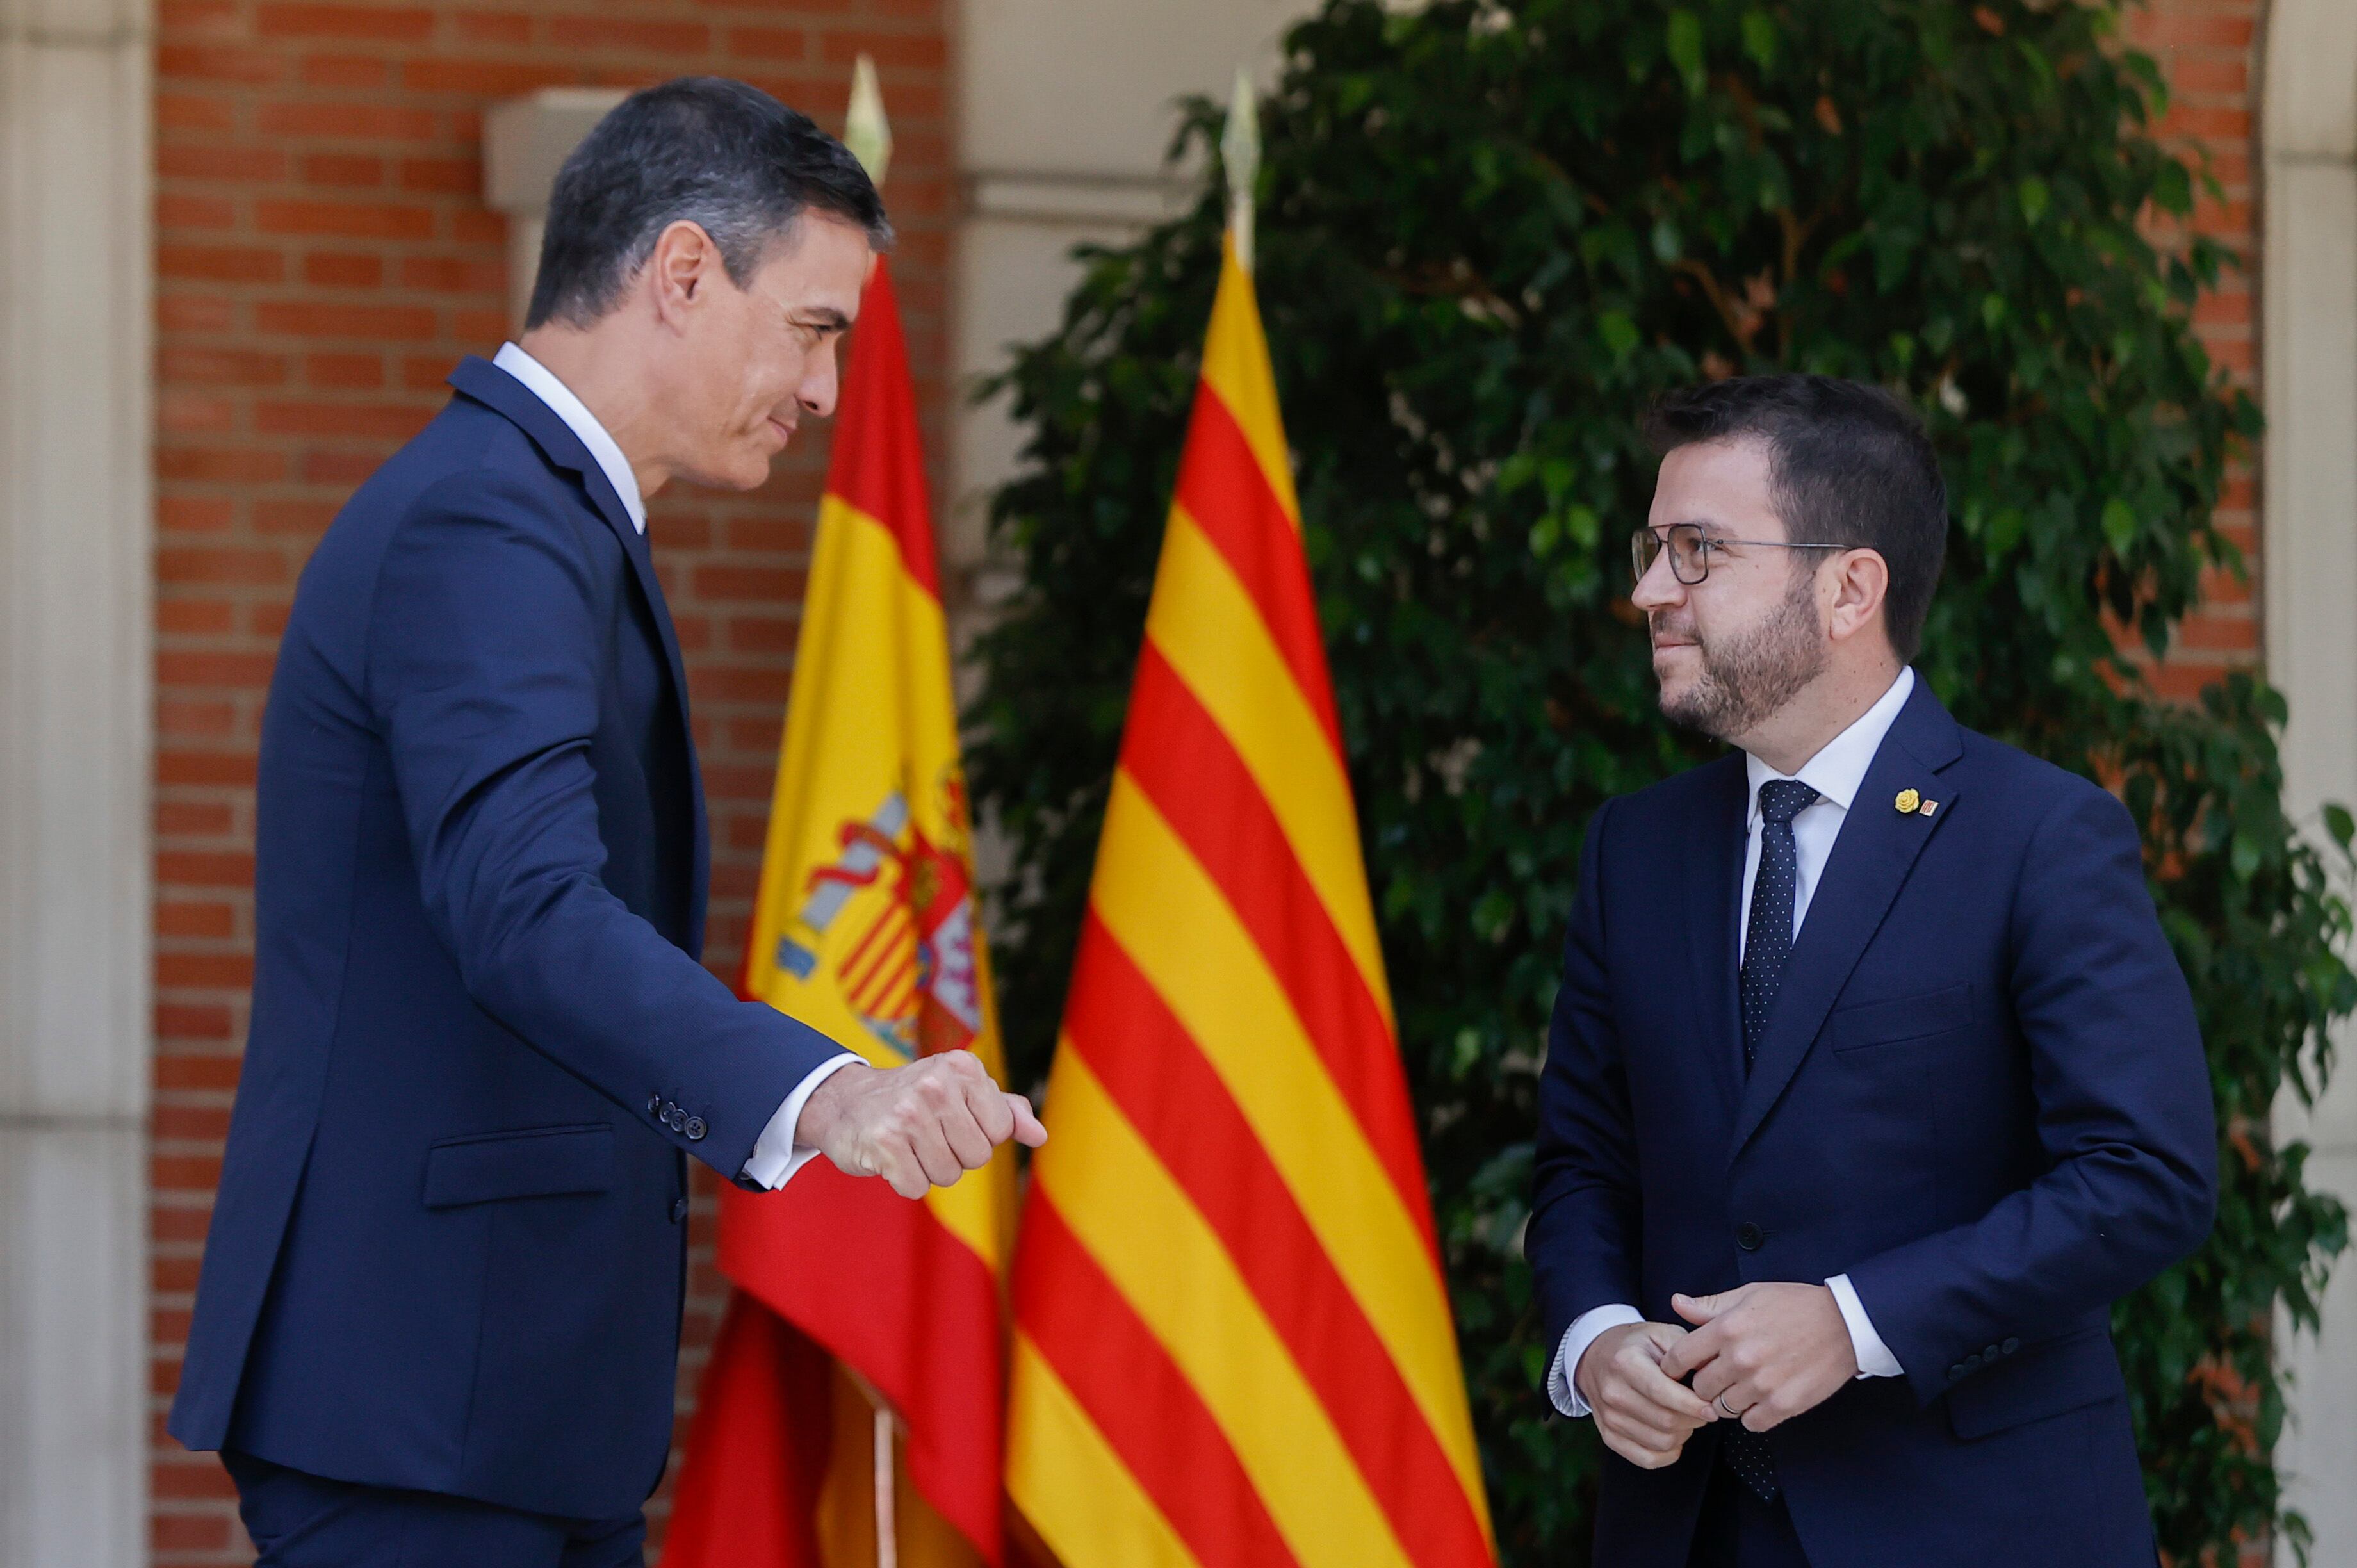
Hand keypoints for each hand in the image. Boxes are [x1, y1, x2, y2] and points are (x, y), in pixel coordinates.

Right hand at [795, 1052, 1045, 1198]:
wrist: (845, 1102)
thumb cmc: (914, 1099)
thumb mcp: (961, 1091)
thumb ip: (1005, 1110)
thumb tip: (1039, 1135)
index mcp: (963, 1067)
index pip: (1000, 1131)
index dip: (978, 1134)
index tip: (951, 1120)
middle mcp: (936, 1084)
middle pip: (977, 1157)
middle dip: (955, 1154)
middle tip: (926, 1134)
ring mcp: (908, 1112)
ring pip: (949, 1175)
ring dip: (929, 1169)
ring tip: (909, 1144)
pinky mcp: (884, 1142)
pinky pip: (917, 1187)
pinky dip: (904, 1181)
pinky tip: (890, 1157)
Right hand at [1573, 1321, 1719, 1469]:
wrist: (1596, 1356)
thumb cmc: (1635, 1345)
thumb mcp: (1660, 1333)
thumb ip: (1686, 1351)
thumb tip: (1710, 1374)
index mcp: (1625, 1362)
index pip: (1662, 1392)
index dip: (1692, 1405)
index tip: (1711, 1409)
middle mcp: (1613, 1392)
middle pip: (1666, 1421)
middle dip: (1693, 1419)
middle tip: (1701, 1410)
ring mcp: (1609, 1417)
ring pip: (1661, 1442)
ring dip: (1683, 1434)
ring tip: (1685, 1418)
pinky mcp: (1609, 1436)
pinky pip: (1647, 1459)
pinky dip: (1668, 1454)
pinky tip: (1673, 1437)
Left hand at [1658, 1283, 1856, 1431]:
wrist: (1844, 1323)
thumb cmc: (1794, 1306)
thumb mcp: (1749, 1295)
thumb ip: (1709, 1306)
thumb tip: (1676, 1303)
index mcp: (1726, 1328)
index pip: (1679, 1358)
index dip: (1674, 1366)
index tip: (1680, 1369)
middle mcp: (1740, 1358)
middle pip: (1699, 1388)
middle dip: (1704, 1383)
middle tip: (1719, 1376)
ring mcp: (1762, 1385)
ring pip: (1722, 1408)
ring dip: (1728, 1400)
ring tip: (1742, 1386)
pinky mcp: (1784, 1405)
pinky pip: (1750, 1423)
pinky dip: (1752, 1415)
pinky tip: (1761, 1399)